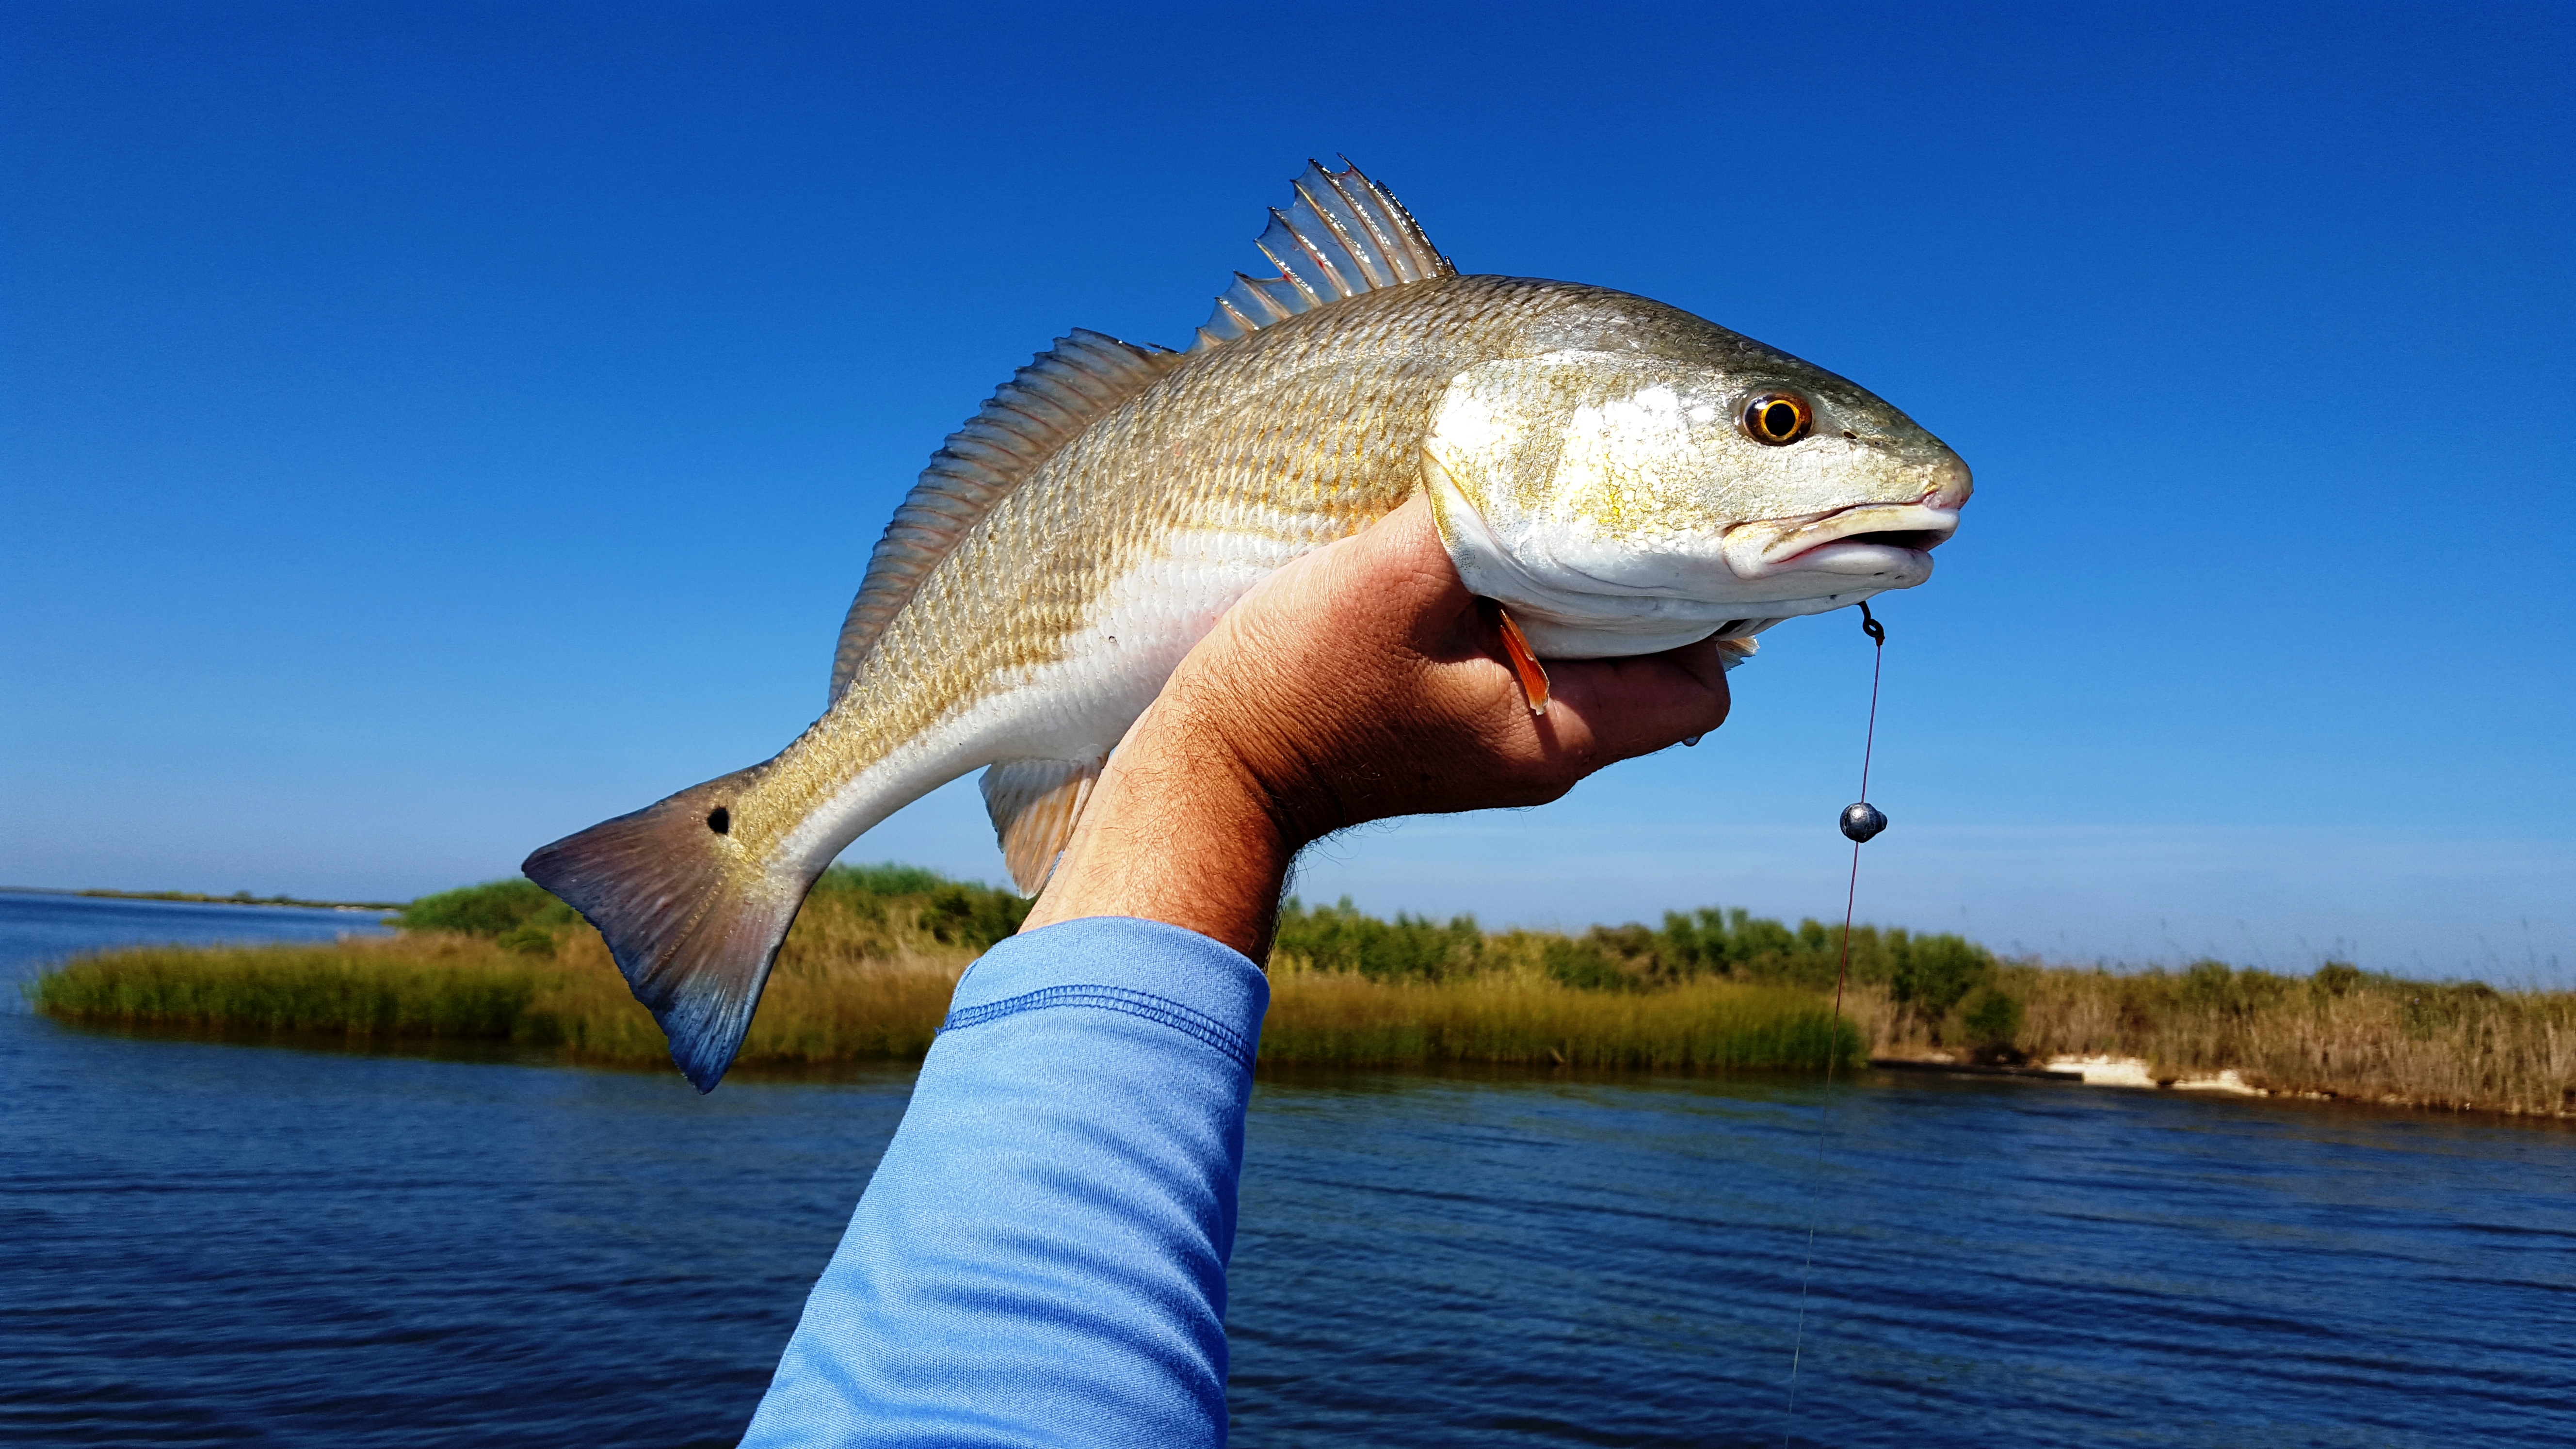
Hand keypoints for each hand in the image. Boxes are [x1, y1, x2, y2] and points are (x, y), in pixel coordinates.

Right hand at [1017, 492, 1731, 958]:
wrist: (1205, 775)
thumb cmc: (1292, 688)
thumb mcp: (1387, 578)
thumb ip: (1478, 512)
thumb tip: (1538, 440)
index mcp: (1558, 734)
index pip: (1702, 682)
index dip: (1710, 601)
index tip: (1674, 525)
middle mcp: (1546, 748)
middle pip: (1654, 657)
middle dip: (1643, 573)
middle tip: (1609, 494)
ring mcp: (1499, 739)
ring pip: (1588, 649)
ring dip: (1572, 580)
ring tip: (1534, 515)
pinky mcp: (1453, 719)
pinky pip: (1525, 652)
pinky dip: (1519, 597)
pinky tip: (1474, 551)